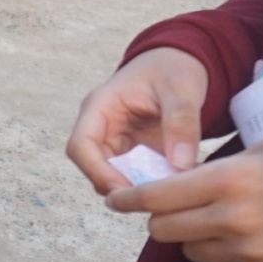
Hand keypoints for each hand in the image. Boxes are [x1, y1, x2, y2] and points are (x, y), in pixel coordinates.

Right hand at [66, 46, 210, 193]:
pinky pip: (135, 176)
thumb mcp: (181, 89)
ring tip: (166, 195)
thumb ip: (182, 123)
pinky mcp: (133, 153)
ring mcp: (116, 142)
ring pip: (112, 176)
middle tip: (152, 200)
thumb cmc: (173, 68)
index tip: (125, 190)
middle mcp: (101, 128)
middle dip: (118, 186)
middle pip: (93, 167)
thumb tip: (180, 165)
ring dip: (136, 188)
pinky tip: (175, 186)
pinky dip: (152, 184)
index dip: (96, 172)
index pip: (80, 146)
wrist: (180, 62)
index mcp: (100, 107)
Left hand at [107, 144, 262, 261]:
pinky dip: (224, 251)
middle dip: (160, 217)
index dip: (129, 198)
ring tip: (217, 218)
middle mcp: (230, 219)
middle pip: (162, 229)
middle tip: (170, 208)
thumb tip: (176, 178)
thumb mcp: (260, 150)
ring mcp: (245, 250)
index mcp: (226, 181)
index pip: (156, 196)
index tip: (115, 198)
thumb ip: (214, 166)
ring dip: (192, 236)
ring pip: (189, 250)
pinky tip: (246, 234)